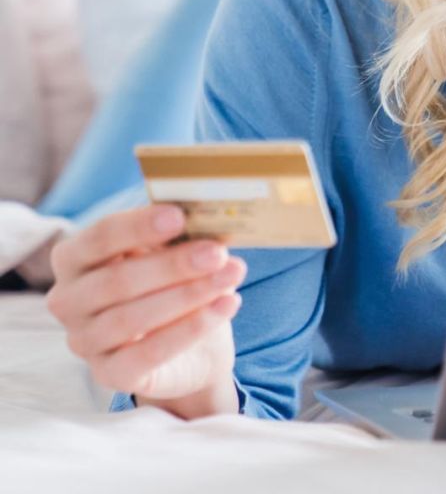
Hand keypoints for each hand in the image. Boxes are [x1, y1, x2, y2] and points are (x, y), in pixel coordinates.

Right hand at [45, 204, 244, 409]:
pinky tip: (227, 304)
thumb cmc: (174, 285)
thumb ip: (177, 236)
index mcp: (74, 259)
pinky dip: (191, 328)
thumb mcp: (174, 253)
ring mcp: (84, 341)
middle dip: (172, 265)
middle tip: (217, 253)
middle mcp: (68, 301)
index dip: (138, 226)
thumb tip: (205, 215)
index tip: (179, 216)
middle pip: (115, 281)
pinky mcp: (109, 374)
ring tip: (232, 275)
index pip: (99, 238)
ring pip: (130, 319)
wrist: (193, 348)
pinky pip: (147, 354)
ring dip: (188, 295)